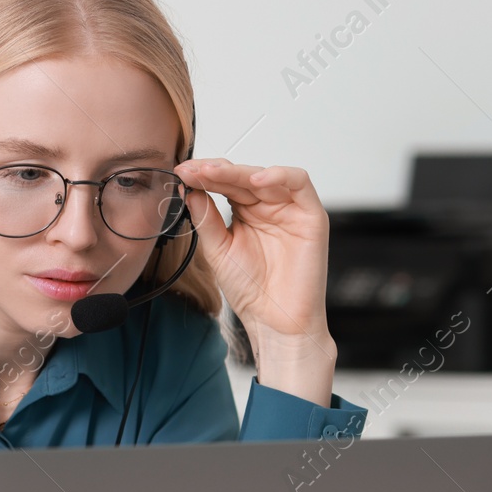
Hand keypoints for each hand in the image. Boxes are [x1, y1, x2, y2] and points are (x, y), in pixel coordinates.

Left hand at [173, 159, 336, 404]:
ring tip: (213, 173)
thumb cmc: (251, 290)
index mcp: (245, 213)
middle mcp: (267, 207)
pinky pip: (299, 183)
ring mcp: (289, 209)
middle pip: (241, 177)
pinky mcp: (311, 215)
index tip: (181, 173)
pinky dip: (279, 176)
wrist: (275, 320)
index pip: (224, 184)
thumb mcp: (218, 251)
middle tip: (191, 170)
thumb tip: (189, 190)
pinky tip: (254, 180)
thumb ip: (206, 220)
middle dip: (214, 171)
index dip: (203, 177)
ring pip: (265, 175)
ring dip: (238, 171)